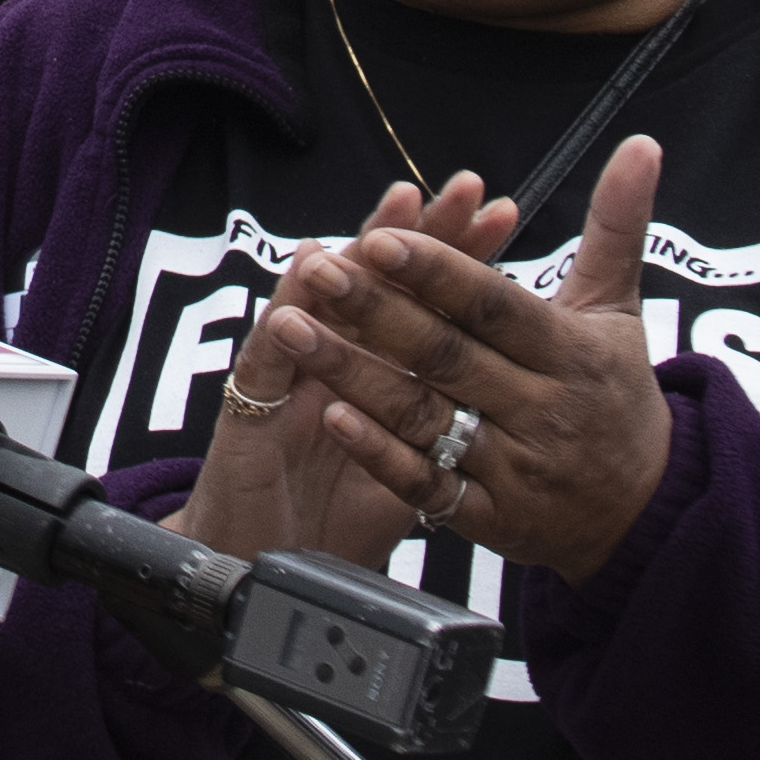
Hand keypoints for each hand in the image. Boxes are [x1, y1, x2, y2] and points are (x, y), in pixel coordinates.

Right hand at [175, 176, 520, 569]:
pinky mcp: (246, 416)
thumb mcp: (413, 465)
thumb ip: (446, 418)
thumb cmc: (336, 515)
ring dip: (354, 254)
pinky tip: (301, 287)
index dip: (459, 255)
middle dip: (420, 232)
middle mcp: (331, 360)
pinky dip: (282, 327)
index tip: (501, 212)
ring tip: (393, 209)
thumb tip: (513, 387)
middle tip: (460, 188)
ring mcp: (286, 380)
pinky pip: (264, 365)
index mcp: (376, 368)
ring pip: (319, 303)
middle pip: (376, 281)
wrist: (265, 571)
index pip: (422, 297)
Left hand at [313, 136, 681, 581]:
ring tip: (293, 331)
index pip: (494, 306)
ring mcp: (513, 468)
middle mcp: (541, 409)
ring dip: (355, 375)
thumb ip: (618, 225)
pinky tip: (332, 415)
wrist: (648, 513)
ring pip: (426, 417)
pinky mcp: (490, 517)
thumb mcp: (621, 309)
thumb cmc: (620, 394)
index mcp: (569, 353)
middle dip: (376, 313)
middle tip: (317, 272)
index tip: (382, 239)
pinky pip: (428, 486)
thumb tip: (640, 142)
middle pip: (447, 356)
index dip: (439, 272)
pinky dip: (381, 453)